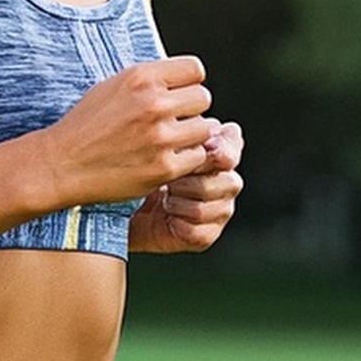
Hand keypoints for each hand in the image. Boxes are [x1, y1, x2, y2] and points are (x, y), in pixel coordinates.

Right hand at [38, 56, 220, 209]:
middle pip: (203, 98)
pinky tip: (164, 158)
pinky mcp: (164, 167)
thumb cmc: (86, 125)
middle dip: (191, 109)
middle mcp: (153, 104)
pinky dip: (186, 159)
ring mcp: (160, 137)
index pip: (195, 69)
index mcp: (141, 77)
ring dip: (192, 135)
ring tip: (169, 141)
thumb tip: (186, 80)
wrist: (63, 164)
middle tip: (173, 121)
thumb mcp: (113, 86)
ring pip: (205, 128)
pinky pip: (197, 156)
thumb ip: (150, 80)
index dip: (188, 83)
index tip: (178, 95)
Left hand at [131, 120, 241, 254]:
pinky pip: (198, 230)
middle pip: (227, 181)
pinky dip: (177, 222)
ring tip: (164, 195)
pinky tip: (166, 213)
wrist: (126, 204)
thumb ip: (186, 133)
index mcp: (221, 154)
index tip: (204, 149)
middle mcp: (227, 182)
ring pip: (209, 208)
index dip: (221, 151)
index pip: (234, 148)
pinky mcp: (207, 234)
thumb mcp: (159, 144)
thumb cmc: (145, 168)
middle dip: (190, 179)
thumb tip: (214, 126)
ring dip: (179, 202)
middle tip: (168, 178)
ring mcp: (220, 210)